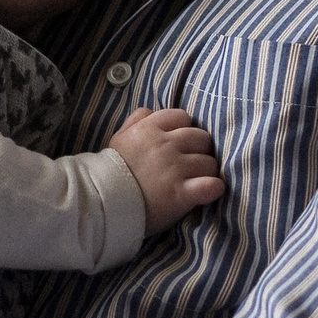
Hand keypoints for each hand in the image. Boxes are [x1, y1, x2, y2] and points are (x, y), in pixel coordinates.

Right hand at [107, 107, 224, 235]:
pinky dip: (213, 188)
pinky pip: (210, 185)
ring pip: (209, 162)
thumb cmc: (111, 173)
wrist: (103, 205)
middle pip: (201, 138)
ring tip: (195, 181)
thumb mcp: (118, 139)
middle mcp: (165, 145)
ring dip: (206, 172)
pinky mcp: (181, 194)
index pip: (183, 117)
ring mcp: (175, 169)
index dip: (184, 130)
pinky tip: (210, 190)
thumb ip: (136, 120)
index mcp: (149, 129)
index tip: (179, 144)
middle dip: (198, 150)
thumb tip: (151, 112)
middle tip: (189, 164)